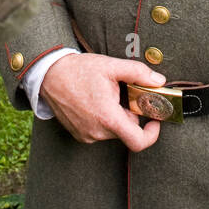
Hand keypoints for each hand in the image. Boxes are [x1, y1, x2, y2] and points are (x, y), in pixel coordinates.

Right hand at [39, 52, 166, 151]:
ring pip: (114, 130)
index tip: (154, 120)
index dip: (152, 134)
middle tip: (124, 95)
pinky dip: (104, 119)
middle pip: (127, 131)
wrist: (49, 75)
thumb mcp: (111, 66)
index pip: (138, 142)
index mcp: (108, 118)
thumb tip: (159, 81)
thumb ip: (138, 73)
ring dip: (116, 116)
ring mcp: (87, 135)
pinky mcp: (79, 135)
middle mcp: (97, 132)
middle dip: (130, 114)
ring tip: (106, 95)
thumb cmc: (79, 70)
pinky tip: (95, 102)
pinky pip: (100, 131)